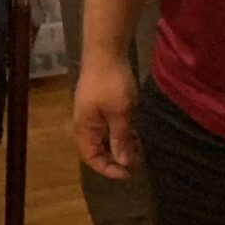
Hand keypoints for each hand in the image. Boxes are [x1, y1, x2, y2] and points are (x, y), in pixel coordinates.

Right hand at [73, 58, 139, 179]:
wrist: (106, 52)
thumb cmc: (111, 84)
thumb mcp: (120, 114)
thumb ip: (121, 139)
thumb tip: (124, 163)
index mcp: (85, 127)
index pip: (91, 158)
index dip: (108, 169)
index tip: (128, 173)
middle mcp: (85, 122)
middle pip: (97, 149)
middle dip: (117, 158)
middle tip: (138, 160)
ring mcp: (92, 112)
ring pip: (105, 137)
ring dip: (121, 144)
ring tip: (139, 146)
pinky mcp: (100, 103)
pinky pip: (109, 126)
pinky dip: (121, 132)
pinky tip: (134, 129)